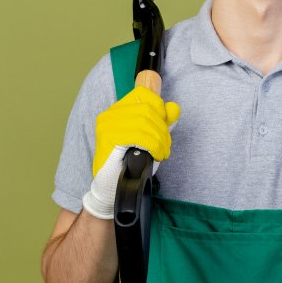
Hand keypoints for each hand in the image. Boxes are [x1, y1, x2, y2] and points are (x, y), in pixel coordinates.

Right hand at [82, 86, 179, 218]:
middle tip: (166, 146)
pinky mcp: (108, 138)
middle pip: (148, 108)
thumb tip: (174, 107)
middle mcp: (110, 114)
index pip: (144, 94)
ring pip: (145, 121)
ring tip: (162, 153)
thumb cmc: (131, 164)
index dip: (159, 108)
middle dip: (163, 129)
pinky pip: (139, 135)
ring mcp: (107, 125)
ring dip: (160, 139)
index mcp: (119, 110)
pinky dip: (153, 146)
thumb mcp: (152, 139)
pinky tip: (156, 156)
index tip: (164, 126)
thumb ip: (163, 122)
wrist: (112, 188)